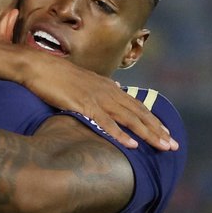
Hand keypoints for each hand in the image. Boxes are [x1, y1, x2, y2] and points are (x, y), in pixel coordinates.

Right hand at [21, 55, 177, 150]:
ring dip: (148, 133)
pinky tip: (132, 145)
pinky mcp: (84, 105)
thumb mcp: (85, 81)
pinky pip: (106, 123)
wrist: (39, 66)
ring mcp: (97, 98)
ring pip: (129, 119)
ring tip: (162, 146)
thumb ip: (100, 88)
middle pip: (139, 113)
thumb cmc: (57, 75)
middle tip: (172, 145)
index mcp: (109, 87)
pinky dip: (120, 134)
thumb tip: (114, 88)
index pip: (137, 106)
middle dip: (157, 130)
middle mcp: (108, 91)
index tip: (165, 133)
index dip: (153, 120)